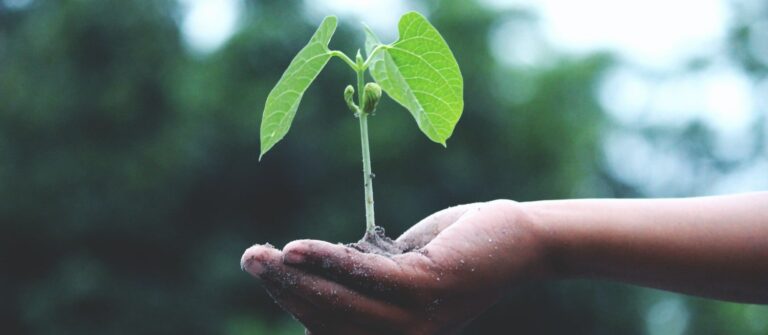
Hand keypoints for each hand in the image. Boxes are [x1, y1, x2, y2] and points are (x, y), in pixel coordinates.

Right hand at [241, 200, 550, 334]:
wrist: (517, 240)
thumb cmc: (457, 251)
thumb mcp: (402, 269)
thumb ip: (364, 280)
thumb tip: (315, 273)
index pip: (330, 327)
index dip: (293, 302)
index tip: (265, 272)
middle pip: (328, 317)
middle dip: (284, 288)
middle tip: (249, 258)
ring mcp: (417, 319)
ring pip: (340, 302)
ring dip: (294, 277)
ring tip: (260, 254)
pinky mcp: (427, 288)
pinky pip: (365, 276)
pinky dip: (327, 261)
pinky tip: (296, 248)